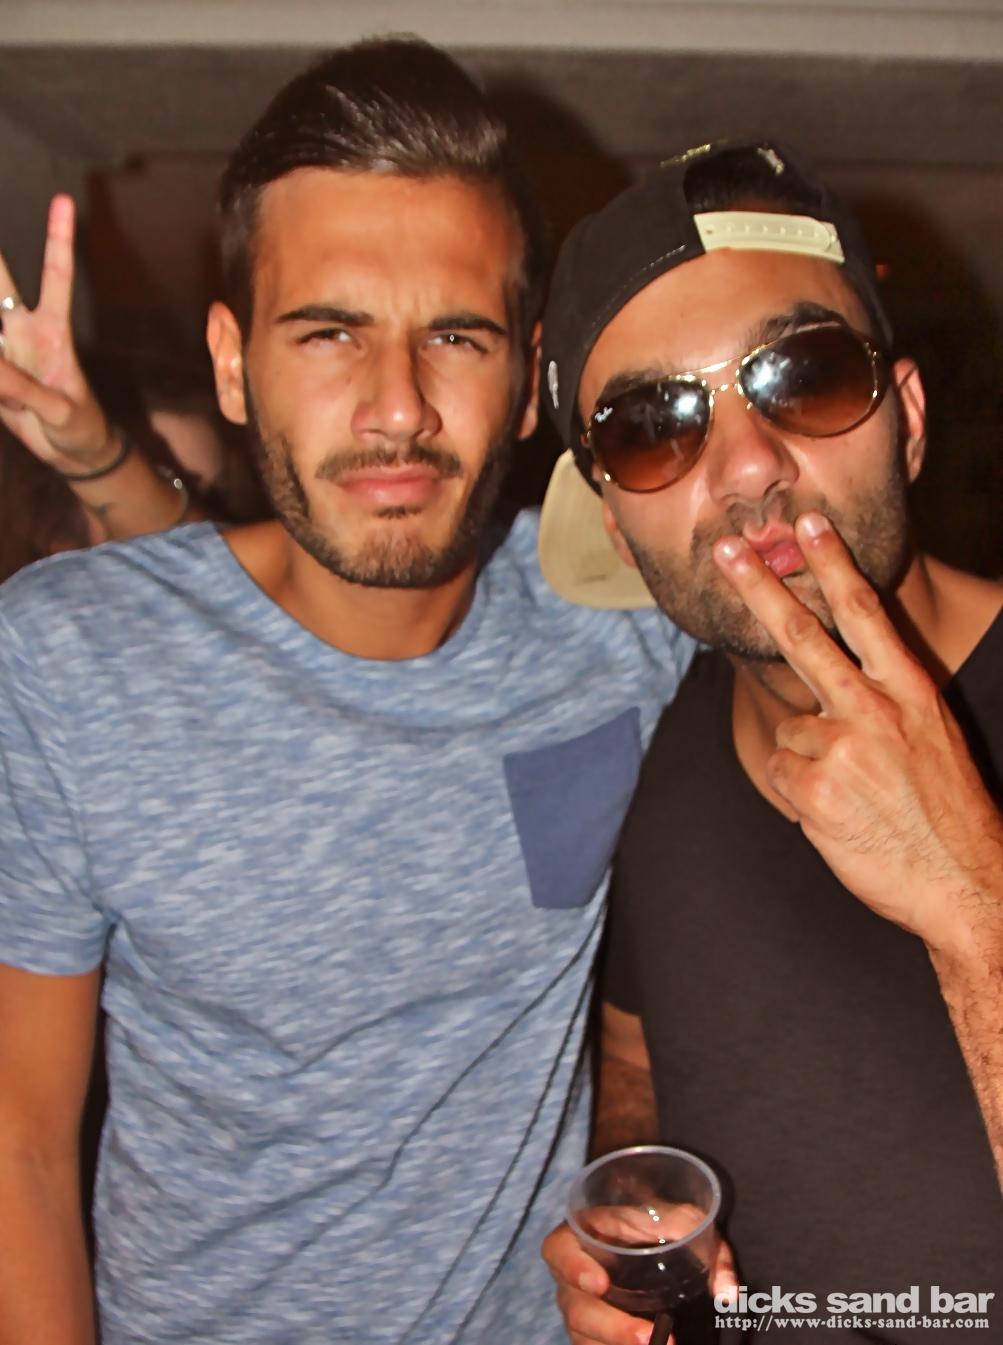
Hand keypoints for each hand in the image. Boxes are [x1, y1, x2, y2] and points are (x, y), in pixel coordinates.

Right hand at [0, 195, 113, 472]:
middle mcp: (23, 331)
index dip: (58, 239)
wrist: (74, 453)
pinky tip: (3, 387)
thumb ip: (24, 391)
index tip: (65, 200)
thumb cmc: (78, 426)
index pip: (56, 276)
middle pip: (0, 283)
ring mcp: (2, 350)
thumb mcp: (60, 411)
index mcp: (53, 331)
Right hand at [542, 1218, 736, 1344]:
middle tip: (646, 1338)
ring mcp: (584, 1309)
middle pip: (574, 1306)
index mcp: (586, 1234)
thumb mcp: (690, 1220)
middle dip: (610, 1326)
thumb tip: (727, 1293)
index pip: (559, 1248)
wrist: (661, 1242)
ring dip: (615, 1343)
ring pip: (583, 1334)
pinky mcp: (596, 1334)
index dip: (571, 1266)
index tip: (599, 1283)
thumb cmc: (667, 1224)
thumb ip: (710, 1248)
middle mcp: (576, 1276)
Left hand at [713, 511, 1002, 954]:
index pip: (867, 614)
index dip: (835, 566)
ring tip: (856, 794)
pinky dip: (801, 791)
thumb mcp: (933, 739)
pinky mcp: (816, 786)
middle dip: (759, 588)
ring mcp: (844, 746)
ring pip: (792, 728)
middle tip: (727, 551)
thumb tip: (829, 687)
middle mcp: (877, 710)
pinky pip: (783, 770)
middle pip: (803, 635)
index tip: (810, 526)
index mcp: (913, 692)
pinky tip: (838, 813)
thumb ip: (886, 703)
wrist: (965, 884)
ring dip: (810, 758)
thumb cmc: (946, 814)